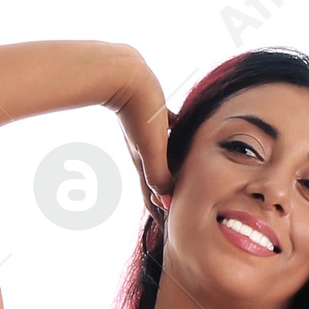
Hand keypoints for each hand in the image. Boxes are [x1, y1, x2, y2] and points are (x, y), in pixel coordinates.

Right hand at [104, 50, 175, 216]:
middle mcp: (144, 153)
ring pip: (163, 161)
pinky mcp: (153, 117)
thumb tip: (166, 202)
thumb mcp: (151, 146)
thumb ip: (158, 173)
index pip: (154, 197)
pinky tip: (187, 138)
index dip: (163, 216)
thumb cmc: (139, 110)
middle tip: (179, 214)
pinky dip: (177, 143)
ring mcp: (147, 136)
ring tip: (183, 182)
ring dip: (171, 174)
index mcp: (145, 164)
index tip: (171, 233)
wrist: (121, 74)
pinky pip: (169, 134)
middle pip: (158, 182)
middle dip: (167, 199)